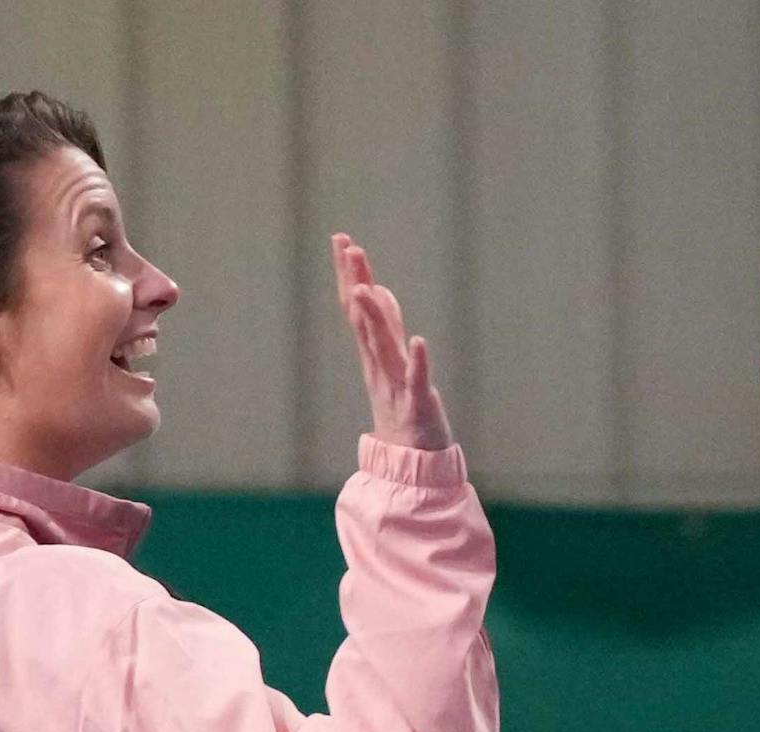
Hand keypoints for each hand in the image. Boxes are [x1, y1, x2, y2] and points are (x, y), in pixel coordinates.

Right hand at [332, 234, 451, 450]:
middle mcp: (380, 365)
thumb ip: (384, 327)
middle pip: (364, 319)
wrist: (410, 462)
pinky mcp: (418, 405)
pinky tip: (418, 342)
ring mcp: (397, 384)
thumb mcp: (391, 363)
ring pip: (383, 345)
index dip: (349, 274)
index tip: (341, 240)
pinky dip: (418, 362)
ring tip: (365, 289)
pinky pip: (417, 381)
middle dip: (356, 283)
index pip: (356, 308)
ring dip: (375, 317)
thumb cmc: (402, 411)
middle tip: (348, 248)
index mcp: (373, 354)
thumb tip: (379, 289)